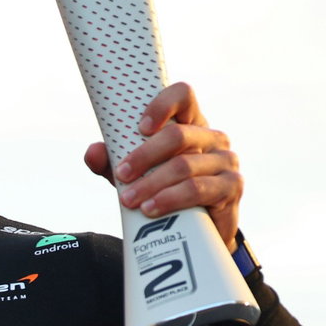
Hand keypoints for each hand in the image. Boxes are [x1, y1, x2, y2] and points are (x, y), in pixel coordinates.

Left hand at [84, 81, 241, 248]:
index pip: (183, 95)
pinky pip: (198, 189)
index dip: (162, 105)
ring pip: (184, 165)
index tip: (139, 127)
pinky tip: (151, 208)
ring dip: (151, 183)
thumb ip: (111, 162)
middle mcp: (211, 136)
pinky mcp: (232, 186)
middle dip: (143, 156)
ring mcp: (225, 160)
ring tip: (129, 200)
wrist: (196, 230)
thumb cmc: (163, 190)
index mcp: (189, 123)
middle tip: (121, 175)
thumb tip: (93, 152)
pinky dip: (170, 199)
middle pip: (178, 135)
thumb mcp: (134, 174)